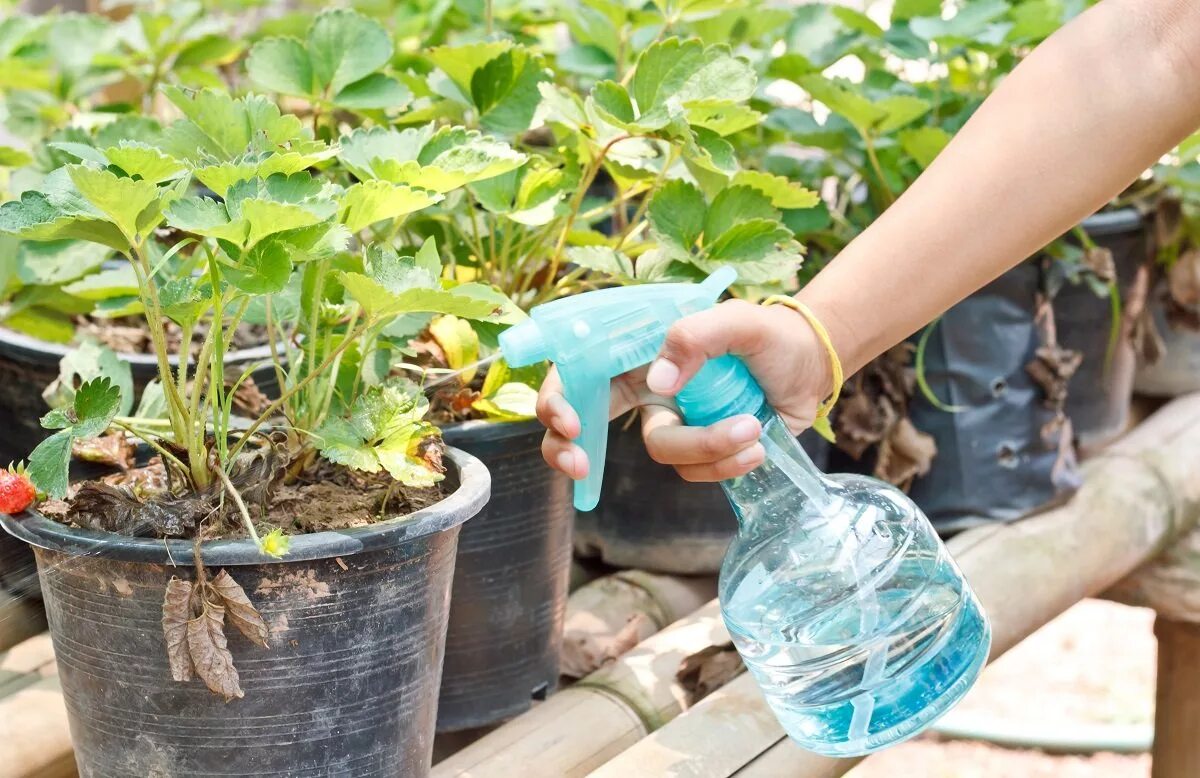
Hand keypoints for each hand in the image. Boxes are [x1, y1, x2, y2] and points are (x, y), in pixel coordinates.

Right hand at [536, 299, 833, 482]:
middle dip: (571, 452)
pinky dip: (726, 463)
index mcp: (638, 352)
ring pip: (659, 452)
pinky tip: (757, 445)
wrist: (813, 366)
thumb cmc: (770, 335)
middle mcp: (646, 390)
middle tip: (581, 468)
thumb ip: (695, 337)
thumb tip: (658, 384)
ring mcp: (674, 423)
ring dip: (704, 447)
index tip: (572, 425)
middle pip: (583, 429)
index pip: (577, 373)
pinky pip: (696, 472)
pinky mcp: (702, 452)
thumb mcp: (737, 320)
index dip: (558, 401)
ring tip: (751, 429)